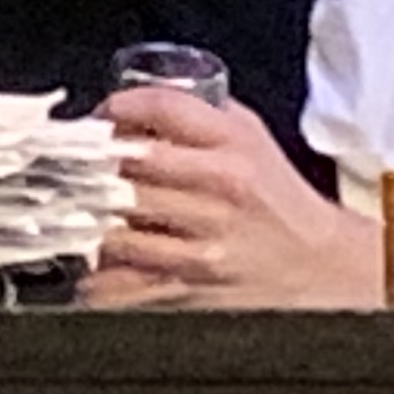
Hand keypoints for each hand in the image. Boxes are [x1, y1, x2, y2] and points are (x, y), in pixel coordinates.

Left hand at [83, 85, 387, 310]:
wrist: (319, 263)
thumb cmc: (277, 196)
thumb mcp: (248, 137)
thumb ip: (193, 112)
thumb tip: (126, 103)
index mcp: (234, 149)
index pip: (160, 109)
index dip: (117, 106)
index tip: (100, 116)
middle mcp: (219, 195)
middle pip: (128, 167)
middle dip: (92, 162)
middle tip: (75, 164)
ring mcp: (203, 247)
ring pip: (115, 227)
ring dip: (90, 218)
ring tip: (84, 210)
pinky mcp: (190, 290)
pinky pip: (120, 284)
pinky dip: (97, 275)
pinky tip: (96, 260)